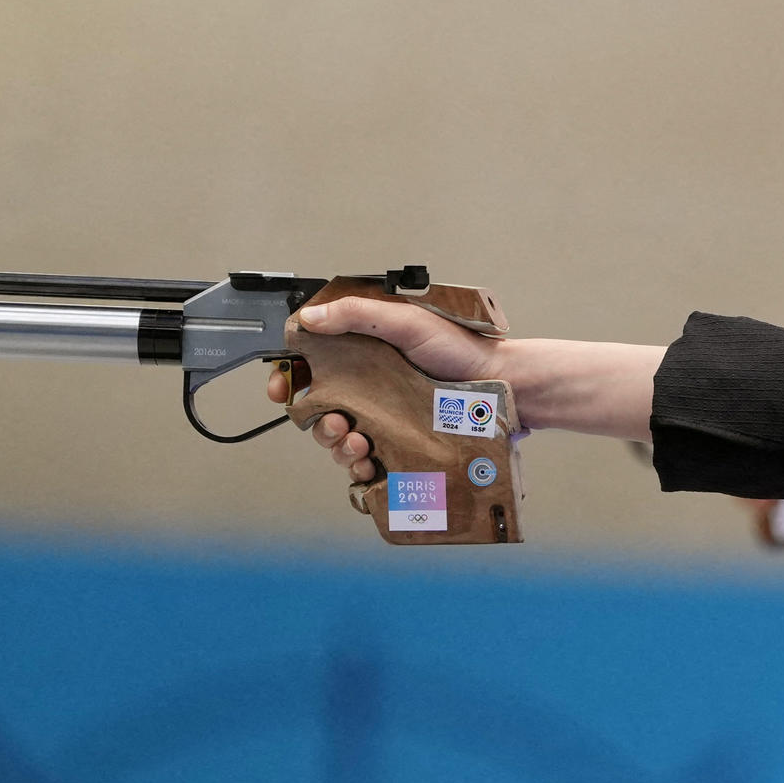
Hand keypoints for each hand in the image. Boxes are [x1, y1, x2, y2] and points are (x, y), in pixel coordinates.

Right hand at [266, 295, 507, 483]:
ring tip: (357, 440)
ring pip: (337, 440)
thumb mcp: (404, 321)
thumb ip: (355, 314)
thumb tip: (308, 319)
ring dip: (336, 444)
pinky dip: (358, 467)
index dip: (289, 379)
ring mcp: (382, 420)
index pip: (310, 366)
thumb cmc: (460, 349)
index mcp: (362, 353)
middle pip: (317, 409)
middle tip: (337, 421)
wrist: (501, 387)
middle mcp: (367, 388)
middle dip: (316, 420)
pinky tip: (369, 461)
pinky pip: (364, 466)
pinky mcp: (398, 448)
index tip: (281, 389)